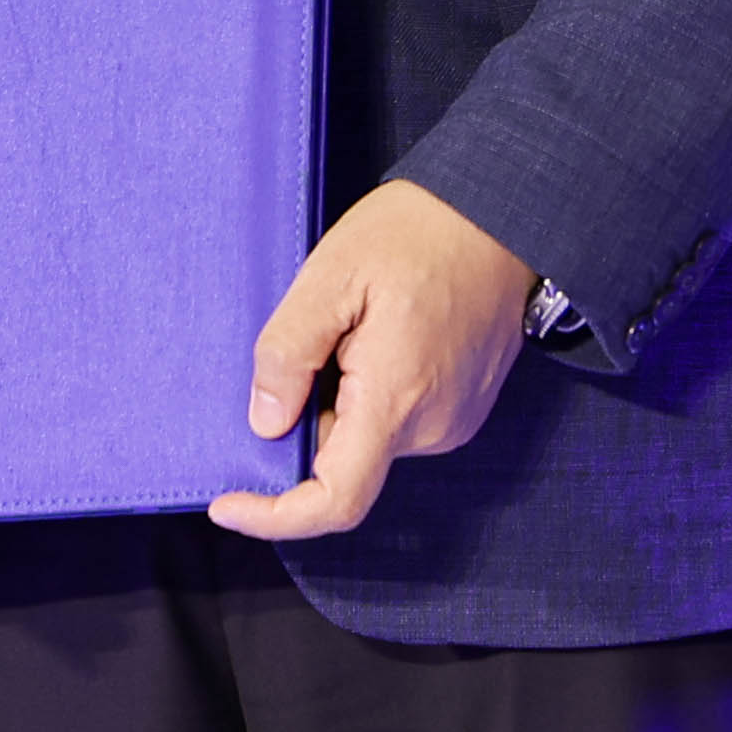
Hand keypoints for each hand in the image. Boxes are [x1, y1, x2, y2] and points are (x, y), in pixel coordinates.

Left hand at [210, 177, 542, 540]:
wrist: (504, 213)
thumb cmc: (419, 232)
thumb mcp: (331, 274)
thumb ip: (289, 352)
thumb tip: (265, 422)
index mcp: (396, 399)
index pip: (335, 500)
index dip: (273, 518)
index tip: (228, 503)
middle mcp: (432, 426)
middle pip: (343, 465)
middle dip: (305, 423)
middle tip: (305, 345)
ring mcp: (453, 420)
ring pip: (368, 442)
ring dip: (338, 404)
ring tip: (349, 328)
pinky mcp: (463, 409)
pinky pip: (397, 424)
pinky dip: (368, 397)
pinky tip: (375, 337)